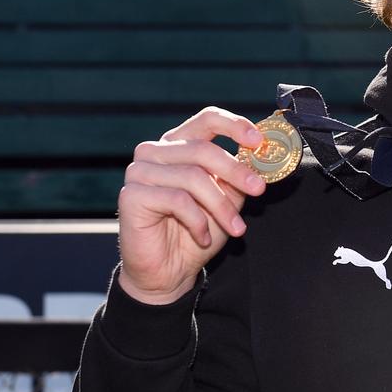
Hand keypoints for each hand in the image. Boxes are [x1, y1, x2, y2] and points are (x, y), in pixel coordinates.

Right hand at [117, 106, 266, 304]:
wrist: (169, 272)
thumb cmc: (197, 232)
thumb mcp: (227, 199)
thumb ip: (238, 175)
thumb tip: (260, 156)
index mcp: (178, 145)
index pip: (206, 120)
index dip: (234, 125)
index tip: (257, 141)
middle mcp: (155, 152)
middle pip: (203, 149)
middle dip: (236, 171)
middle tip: (258, 190)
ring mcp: (139, 171)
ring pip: (193, 177)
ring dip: (220, 206)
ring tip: (235, 228)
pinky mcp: (132, 195)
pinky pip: (177, 200)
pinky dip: (198, 221)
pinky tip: (203, 237)